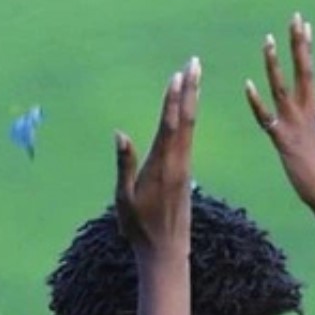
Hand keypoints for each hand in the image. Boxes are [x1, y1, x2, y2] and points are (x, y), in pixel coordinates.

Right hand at [115, 57, 200, 256]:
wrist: (166, 251)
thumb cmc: (139, 228)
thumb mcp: (124, 198)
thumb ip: (124, 165)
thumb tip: (120, 133)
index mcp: (162, 166)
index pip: (170, 126)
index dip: (174, 99)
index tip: (178, 75)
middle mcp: (178, 163)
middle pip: (186, 119)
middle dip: (190, 89)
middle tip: (195, 62)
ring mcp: (184, 167)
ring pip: (189, 126)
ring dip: (191, 99)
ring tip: (194, 76)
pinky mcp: (185, 172)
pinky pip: (188, 138)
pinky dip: (187, 118)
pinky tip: (189, 108)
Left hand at [245, 13, 314, 212]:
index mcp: (313, 107)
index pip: (309, 69)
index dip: (306, 46)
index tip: (303, 23)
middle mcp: (306, 110)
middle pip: (302, 69)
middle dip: (298, 43)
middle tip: (295, 17)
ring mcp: (294, 123)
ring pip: (282, 86)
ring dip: (274, 63)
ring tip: (268, 40)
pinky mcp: (282, 138)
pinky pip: (265, 116)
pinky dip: (256, 101)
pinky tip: (247, 85)